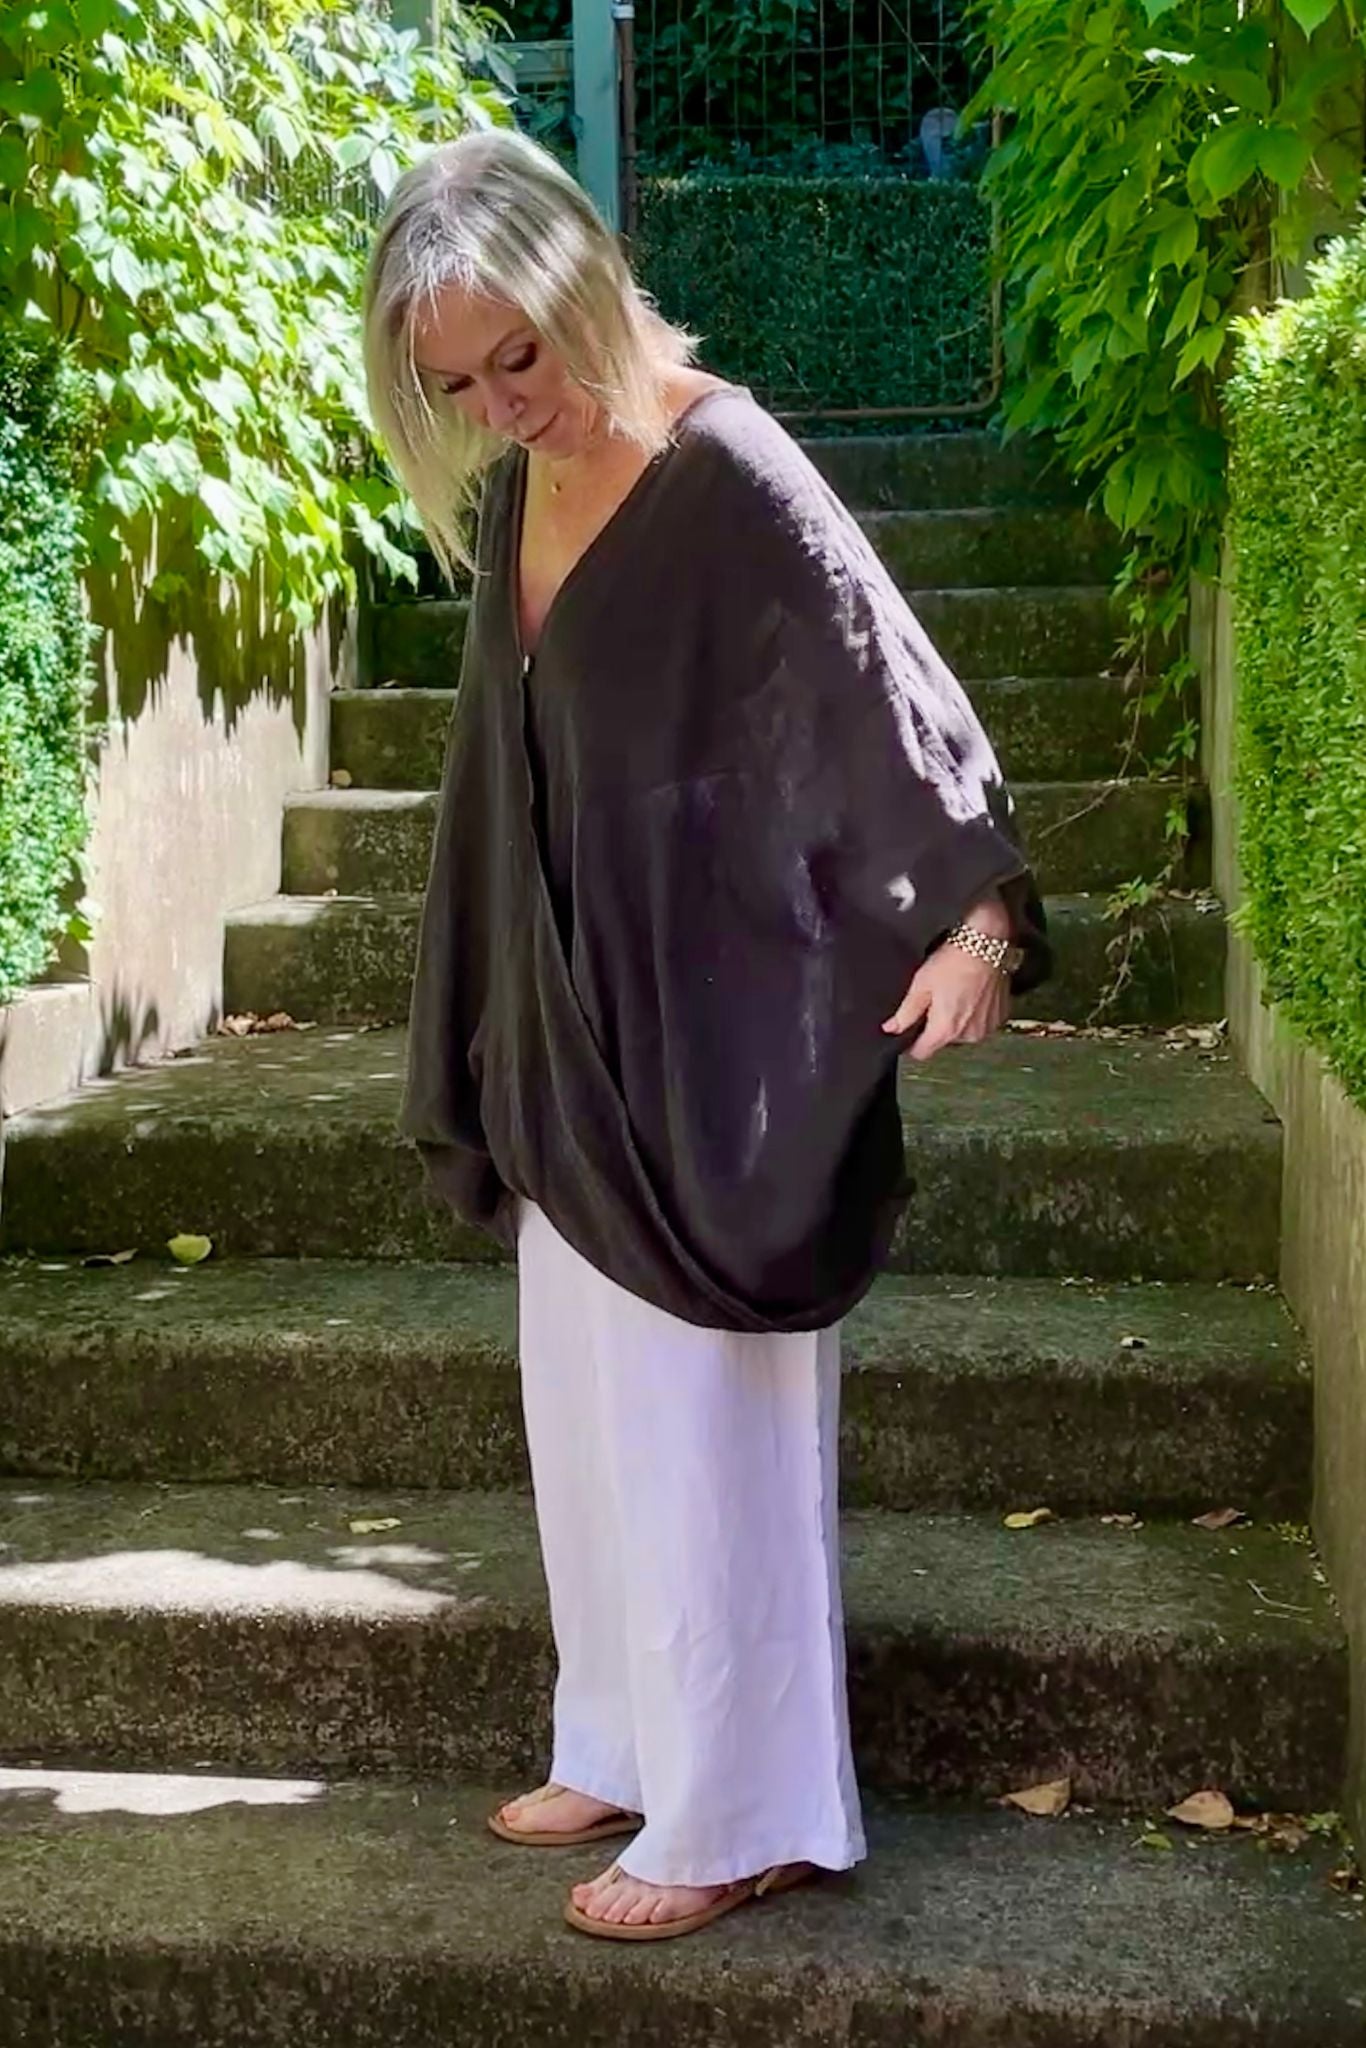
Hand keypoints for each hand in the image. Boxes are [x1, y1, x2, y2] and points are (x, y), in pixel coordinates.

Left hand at [882, 935, 1010, 1061]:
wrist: (987, 944)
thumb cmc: (955, 960)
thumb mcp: (921, 984)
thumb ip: (905, 1013)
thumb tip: (892, 1028)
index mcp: (945, 1029)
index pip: (921, 1053)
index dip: (911, 1043)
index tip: (909, 1031)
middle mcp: (967, 1034)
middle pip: (942, 1041)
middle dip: (936, 1026)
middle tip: (936, 999)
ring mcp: (986, 1027)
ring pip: (962, 1033)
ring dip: (956, 1020)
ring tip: (955, 994)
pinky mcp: (999, 1017)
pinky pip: (979, 1023)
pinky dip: (974, 1014)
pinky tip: (971, 994)